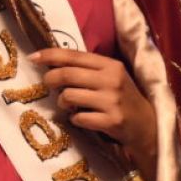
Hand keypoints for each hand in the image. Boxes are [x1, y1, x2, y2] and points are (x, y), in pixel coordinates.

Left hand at [32, 48, 156, 172]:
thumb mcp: (110, 77)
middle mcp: (112, 79)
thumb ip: (87, 69)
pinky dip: (74, 119)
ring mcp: (112, 101)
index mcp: (110, 65)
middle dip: (50, 79)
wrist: (147, 125)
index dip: (50, 55)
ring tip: (67, 105)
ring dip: (62, 102)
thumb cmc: (123, 98)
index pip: (74, 55)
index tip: (32, 57)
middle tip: (47, 84)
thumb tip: (52, 64)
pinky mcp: (112, 121)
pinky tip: (81, 119)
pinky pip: (79, 118)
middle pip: (68, 74)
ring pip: (70, 96)